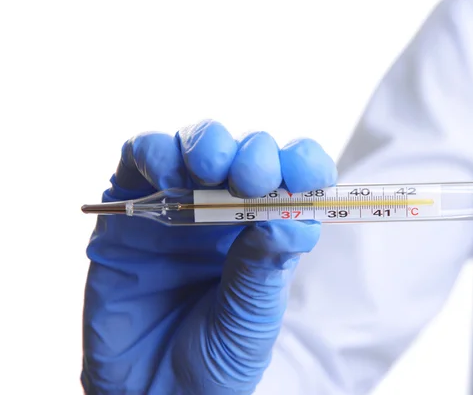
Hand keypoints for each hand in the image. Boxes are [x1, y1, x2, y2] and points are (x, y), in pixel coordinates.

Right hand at [81, 120, 336, 393]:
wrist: (154, 393)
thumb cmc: (215, 357)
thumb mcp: (253, 315)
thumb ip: (266, 263)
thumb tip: (291, 211)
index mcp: (266, 230)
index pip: (294, 175)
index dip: (302, 163)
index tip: (302, 175)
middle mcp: (226, 209)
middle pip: (246, 151)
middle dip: (254, 154)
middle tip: (251, 178)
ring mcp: (178, 204)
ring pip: (196, 143)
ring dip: (206, 145)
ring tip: (208, 171)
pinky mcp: (130, 208)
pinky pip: (139, 157)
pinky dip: (154, 154)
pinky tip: (167, 178)